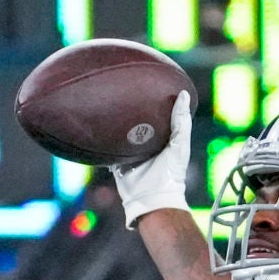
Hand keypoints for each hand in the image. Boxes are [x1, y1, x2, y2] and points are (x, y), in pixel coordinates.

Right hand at [111, 91, 191, 225]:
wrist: (152, 198)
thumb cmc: (171, 173)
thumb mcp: (180, 144)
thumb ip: (181, 121)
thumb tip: (183, 93)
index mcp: (159, 137)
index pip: (154, 114)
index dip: (151, 100)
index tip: (145, 81)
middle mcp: (143, 142)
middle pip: (134, 121)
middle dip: (128, 109)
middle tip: (121, 87)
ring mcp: (129, 152)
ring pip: (119, 133)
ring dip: (113, 122)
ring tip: (105, 101)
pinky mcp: (116, 161)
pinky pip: (107, 147)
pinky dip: (102, 139)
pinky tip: (95, 125)